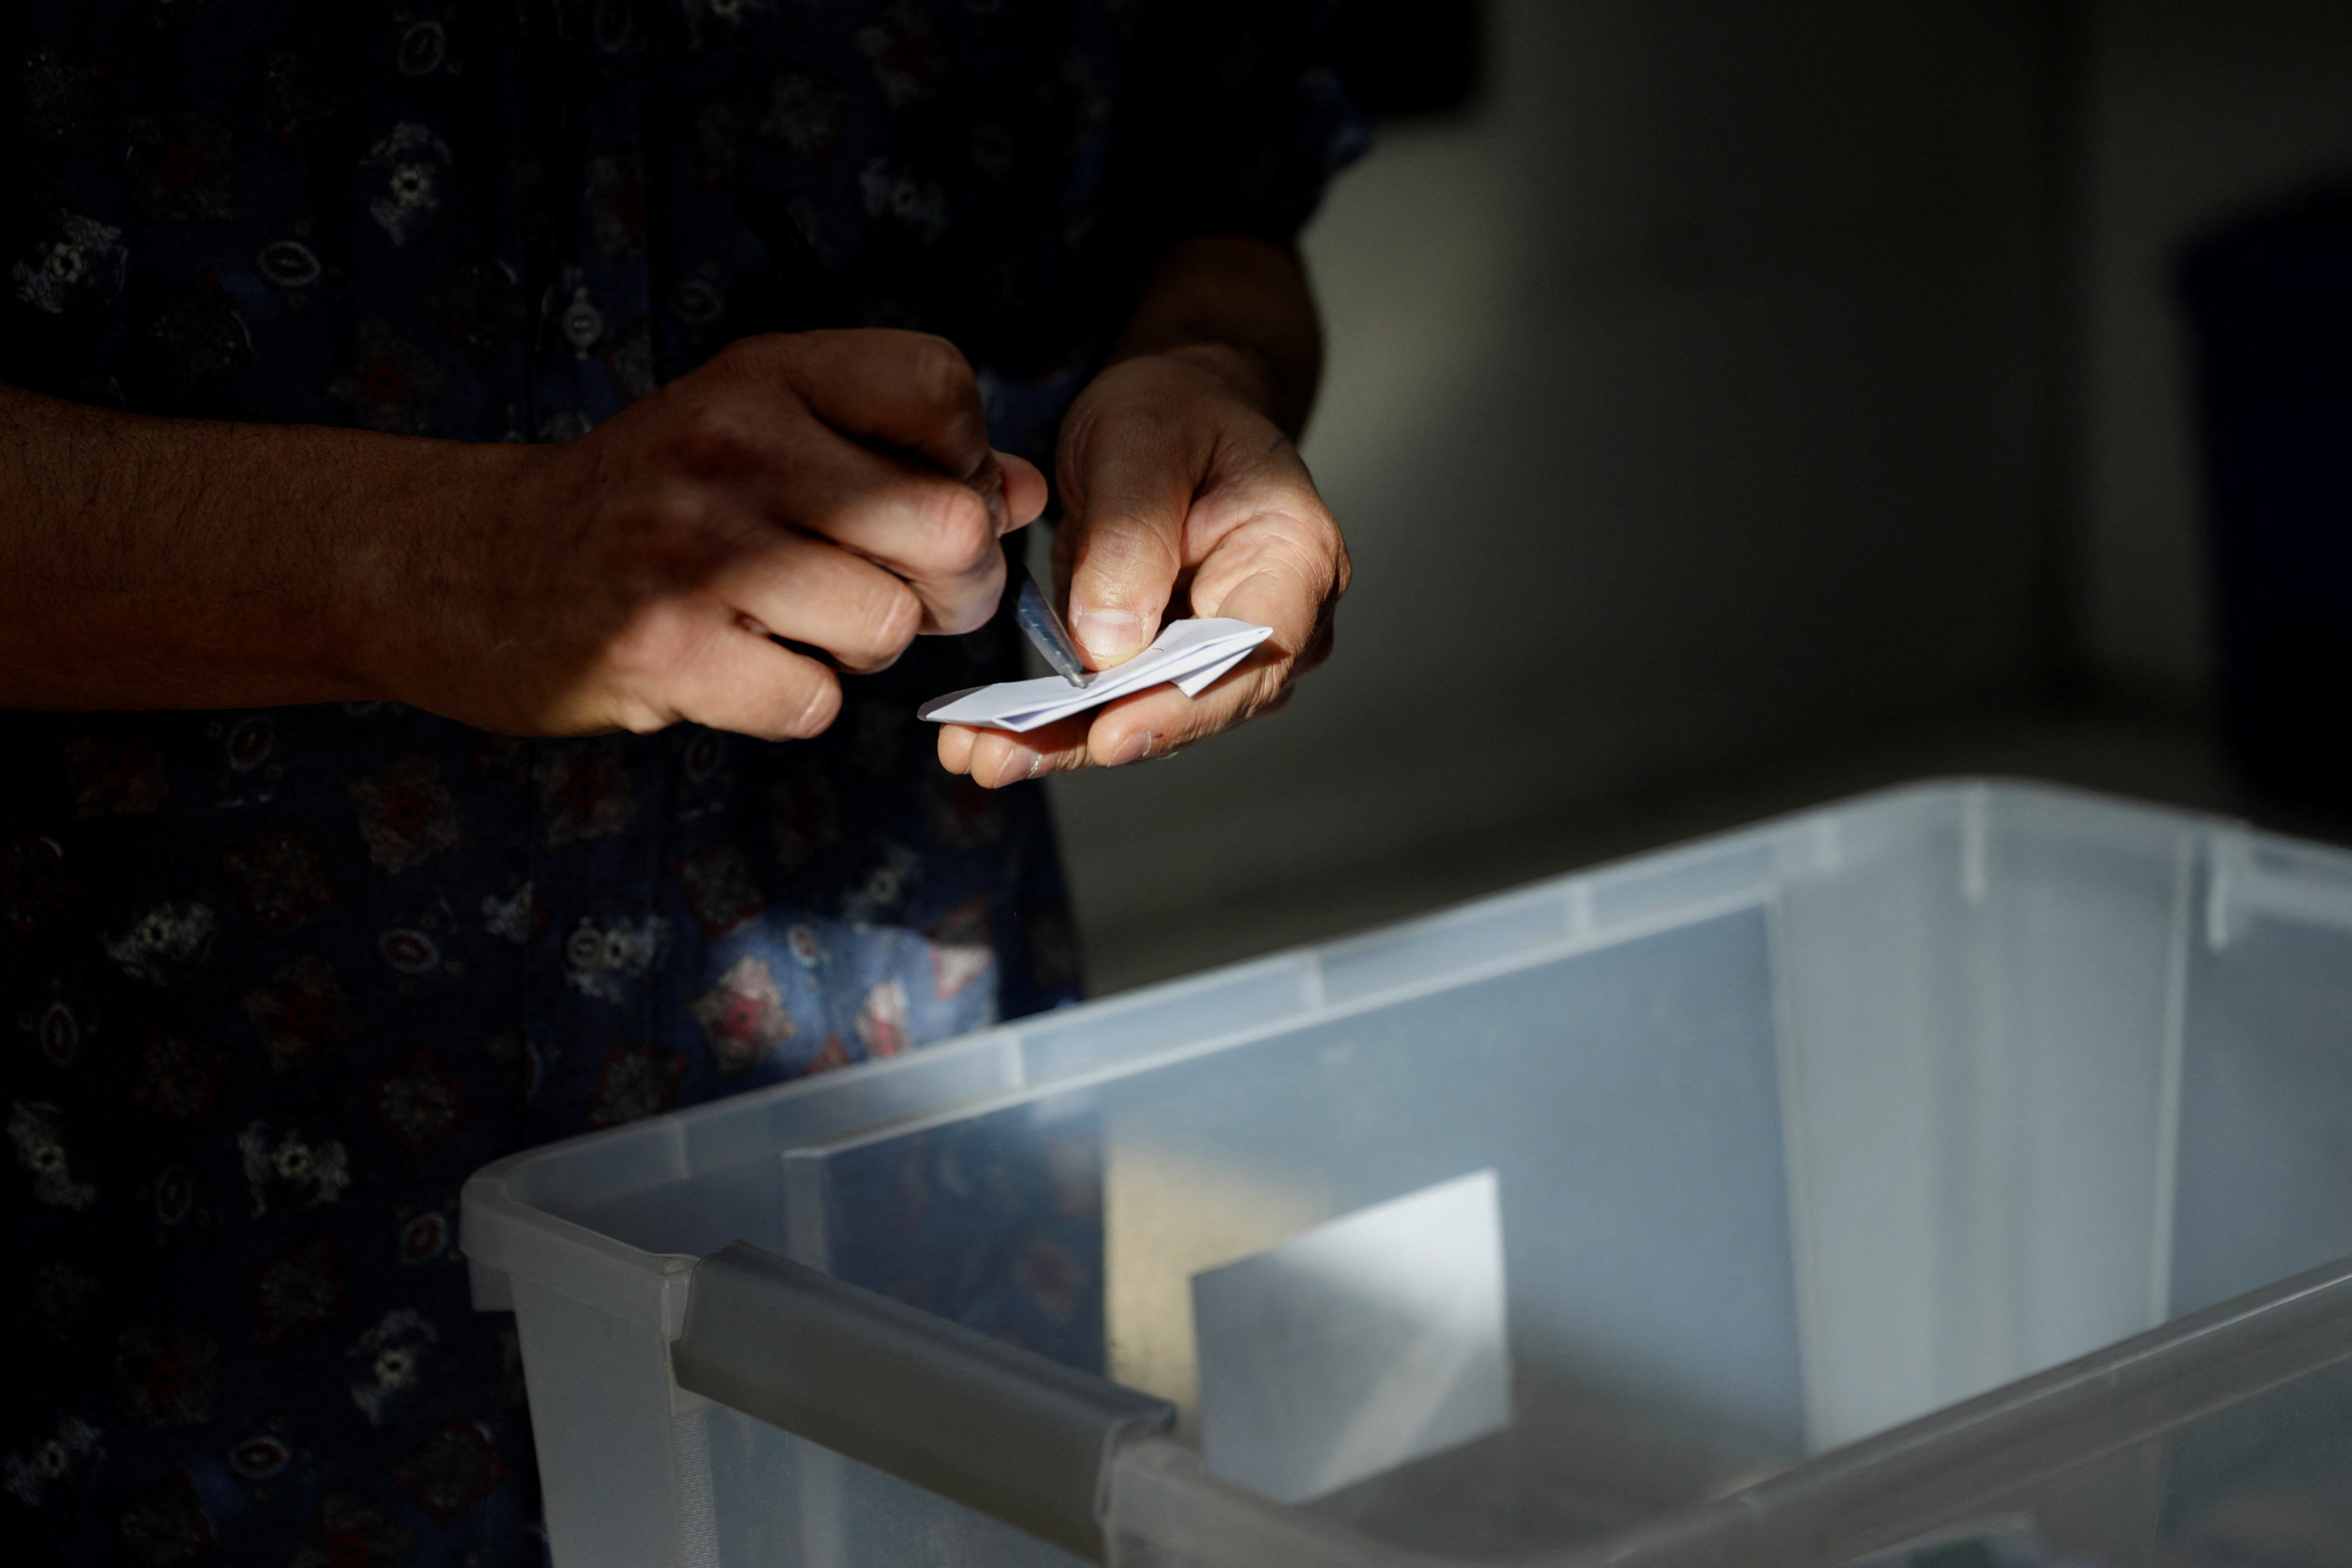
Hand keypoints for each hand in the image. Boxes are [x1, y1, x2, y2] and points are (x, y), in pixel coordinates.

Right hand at [374, 330, 1045, 739]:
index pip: (944, 387)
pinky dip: (796, 703)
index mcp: (763, 375)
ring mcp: (696, 551)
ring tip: (802, 628)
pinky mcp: (666, 652)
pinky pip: (813, 703)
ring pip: (889, 626)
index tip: (923, 498)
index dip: (968, 461)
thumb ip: (899, 456)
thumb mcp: (759, 438)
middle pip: (950, 527)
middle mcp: (733, 446)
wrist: (459, 564)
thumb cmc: (641, 505)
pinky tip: (742, 668)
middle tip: (904, 597)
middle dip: (955, 587)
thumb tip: (1028, 492)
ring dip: (868, 650)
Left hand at [936, 346, 1347, 785]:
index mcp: (1295, 555)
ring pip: (1151, 718)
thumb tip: (1108, 648)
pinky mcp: (1170, 669)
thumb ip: (1131, 534)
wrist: (1172, 419)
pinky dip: (1052, 726)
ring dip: (1060, 742)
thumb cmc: (1172, 414)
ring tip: (975, 755)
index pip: (1255, 650)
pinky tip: (986, 742)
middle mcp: (1278, 623)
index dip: (1186, 703)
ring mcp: (1227, 657)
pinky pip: (1117, 708)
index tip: (1114, 734)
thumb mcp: (1140, 440)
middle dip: (1098, 738)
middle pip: (1198, 705)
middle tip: (1001, 757)